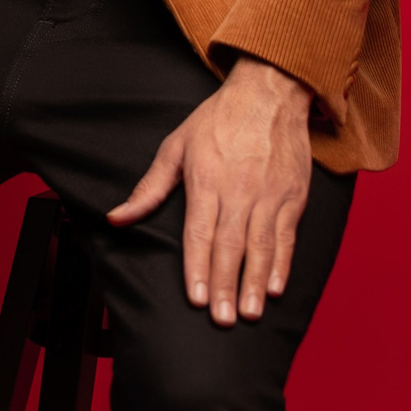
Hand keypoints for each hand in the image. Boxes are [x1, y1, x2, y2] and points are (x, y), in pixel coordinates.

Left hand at [107, 56, 314, 325]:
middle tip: (223, 319)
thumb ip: (149, 188)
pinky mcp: (293, 196)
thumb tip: (117, 217)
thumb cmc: (218, 119)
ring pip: (262, 246)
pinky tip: (276, 287)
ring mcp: (270, 194)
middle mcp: (240, 190)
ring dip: (256, 283)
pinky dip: (283, 264)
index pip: (200, 232)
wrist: (270, 92)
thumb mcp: (176, 146)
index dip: (196, 267)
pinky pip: (287, 236)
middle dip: (225, 286)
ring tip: (250, 312)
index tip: (195, 298)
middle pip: (230, 246)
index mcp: (208, 180)